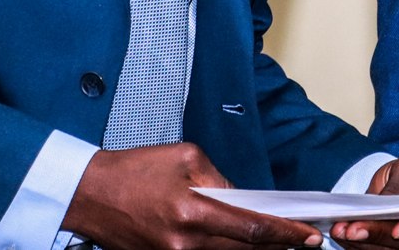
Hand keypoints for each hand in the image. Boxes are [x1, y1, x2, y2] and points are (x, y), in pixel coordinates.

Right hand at [63, 142, 324, 249]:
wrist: (89, 195)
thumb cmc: (133, 171)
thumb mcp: (184, 158)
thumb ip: (220, 179)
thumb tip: (242, 198)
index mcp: (191, 213)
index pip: (250, 229)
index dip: (284, 235)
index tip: (308, 236)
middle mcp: (184, 244)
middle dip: (275, 246)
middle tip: (303, 240)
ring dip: (250, 248)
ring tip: (275, 241)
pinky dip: (224, 248)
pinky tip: (237, 239)